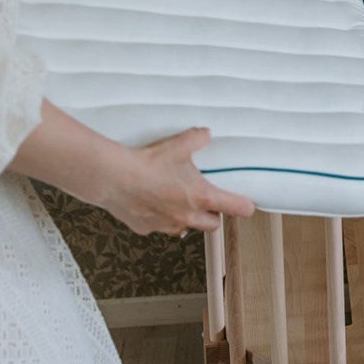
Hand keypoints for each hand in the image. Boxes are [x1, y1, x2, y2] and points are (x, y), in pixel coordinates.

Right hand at [100, 127, 256, 237]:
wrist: (114, 178)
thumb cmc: (148, 163)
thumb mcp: (178, 145)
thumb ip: (197, 139)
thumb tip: (206, 134)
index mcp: (201, 197)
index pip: (235, 208)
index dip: (245, 207)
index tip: (249, 206)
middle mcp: (187, 216)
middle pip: (212, 224)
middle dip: (214, 215)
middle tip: (208, 201)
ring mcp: (166, 225)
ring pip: (185, 228)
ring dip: (187, 218)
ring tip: (177, 201)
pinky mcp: (146, 228)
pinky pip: (160, 227)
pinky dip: (160, 218)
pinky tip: (151, 203)